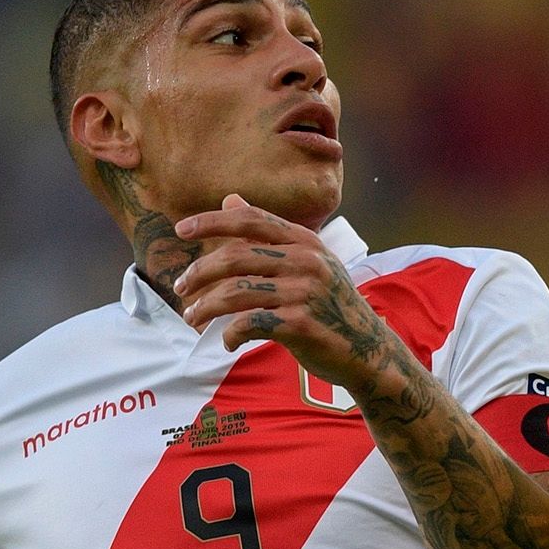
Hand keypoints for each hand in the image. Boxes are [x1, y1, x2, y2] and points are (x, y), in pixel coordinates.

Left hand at [172, 194, 399, 392]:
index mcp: (306, 242)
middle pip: (235, 257)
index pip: (251, 221)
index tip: (180, 229)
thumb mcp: (308, 262)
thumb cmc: (331, 305)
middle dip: (199, 272)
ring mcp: (305, 292)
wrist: (368, 349)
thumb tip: (230, 199)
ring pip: (235, 292)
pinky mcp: (300, 323)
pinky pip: (248, 323)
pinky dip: (231, 334)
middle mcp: (307, 261)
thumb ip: (269, 235)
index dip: (211, 221)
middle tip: (181, 287)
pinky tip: (229, 341)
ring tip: (194, 318)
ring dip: (206, 307)